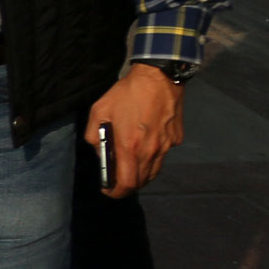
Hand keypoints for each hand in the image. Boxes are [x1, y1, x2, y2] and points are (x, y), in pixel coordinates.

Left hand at [84, 65, 182, 195]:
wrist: (158, 76)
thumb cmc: (126, 93)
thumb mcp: (99, 112)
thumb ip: (93, 137)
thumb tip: (99, 153)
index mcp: (130, 146)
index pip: (126, 184)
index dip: (115, 192)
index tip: (108, 190)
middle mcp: (150, 150)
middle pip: (141, 182)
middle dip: (127, 186)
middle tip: (117, 180)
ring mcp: (166, 145)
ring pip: (153, 171)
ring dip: (140, 175)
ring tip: (130, 167)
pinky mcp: (175, 137)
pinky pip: (163, 155)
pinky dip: (153, 157)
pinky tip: (145, 144)